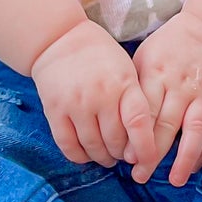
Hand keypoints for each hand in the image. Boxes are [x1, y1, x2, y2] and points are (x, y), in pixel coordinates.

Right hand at [31, 19, 157, 172]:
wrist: (59, 39)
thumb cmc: (100, 56)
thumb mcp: (127, 70)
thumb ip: (135, 101)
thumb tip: (142, 141)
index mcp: (123, 83)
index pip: (138, 123)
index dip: (145, 149)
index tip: (147, 162)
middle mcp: (100, 95)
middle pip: (115, 140)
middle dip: (122, 154)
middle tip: (124, 154)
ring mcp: (75, 104)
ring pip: (93, 147)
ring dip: (103, 157)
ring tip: (107, 156)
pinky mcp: (54, 111)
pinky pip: (68, 145)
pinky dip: (79, 157)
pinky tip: (86, 154)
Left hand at [131, 12, 201, 187]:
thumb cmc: (167, 47)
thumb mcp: (143, 58)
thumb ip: (133, 88)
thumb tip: (115, 125)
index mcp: (156, 74)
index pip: (144, 112)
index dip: (135, 138)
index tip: (126, 159)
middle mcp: (180, 85)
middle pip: (166, 125)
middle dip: (152, 154)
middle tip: (140, 175)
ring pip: (194, 130)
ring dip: (184, 158)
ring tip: (174, 181)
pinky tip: (195, 166)